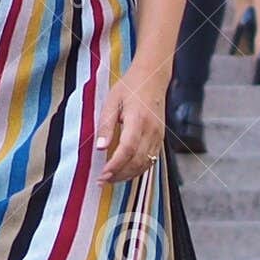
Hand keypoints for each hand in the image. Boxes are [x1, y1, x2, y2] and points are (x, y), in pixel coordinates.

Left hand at [94, 64, 165, 183]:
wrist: (153, 78)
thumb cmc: (130, 87)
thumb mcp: (112, 101)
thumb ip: (106, 125)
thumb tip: (100, 147)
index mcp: (138, 120)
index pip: (128, 149)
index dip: (115, 165)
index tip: (102, 175)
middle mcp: (151, 130)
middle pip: (137, 161)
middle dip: (119, 174)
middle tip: (102, 180)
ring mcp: (158, 136)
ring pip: (145, 164)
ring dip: (128, 175)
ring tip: (111, 179)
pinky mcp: (160, 138)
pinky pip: (150, 160)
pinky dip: (138, 169)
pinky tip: (125, 171)